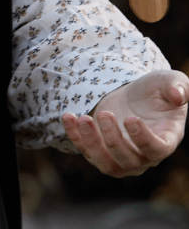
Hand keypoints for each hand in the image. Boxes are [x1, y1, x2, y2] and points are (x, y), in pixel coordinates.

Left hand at [61, 69, 188, 176]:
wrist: (134, 96)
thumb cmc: (156, 90)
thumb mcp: (169, 81)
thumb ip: (178, 86)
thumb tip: (178, 95)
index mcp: (166, 139)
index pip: (157, 150)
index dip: (143, 139)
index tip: (130, 119)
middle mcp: (146, 156)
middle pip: (129, 161)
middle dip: (113, 140)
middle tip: (105, 114)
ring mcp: (123, 157)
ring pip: (107, 165)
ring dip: (92, 145)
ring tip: (83, 119)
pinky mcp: (102, 151)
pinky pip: (87, 152)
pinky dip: (75, 137)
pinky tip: (68, 116)